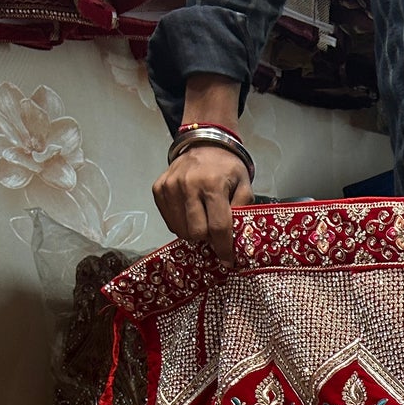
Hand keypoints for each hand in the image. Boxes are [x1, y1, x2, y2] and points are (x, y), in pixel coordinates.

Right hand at [152, 143, 252, 264]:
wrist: (204, 143)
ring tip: (203, 218)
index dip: (224, 248)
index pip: (218, 227)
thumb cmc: (227, 168)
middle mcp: (187, 184)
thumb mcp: (244, 186)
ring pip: (181, 230)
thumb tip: (237, 241)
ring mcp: (170, 186)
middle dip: (208, 238)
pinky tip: (190, 212)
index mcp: (212, 184)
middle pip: (196, 233)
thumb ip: (242, 212)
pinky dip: (181, 223)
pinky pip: (169, 221)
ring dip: (194, 232)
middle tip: (215, 229)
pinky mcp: (158, 189)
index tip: (228, 261)